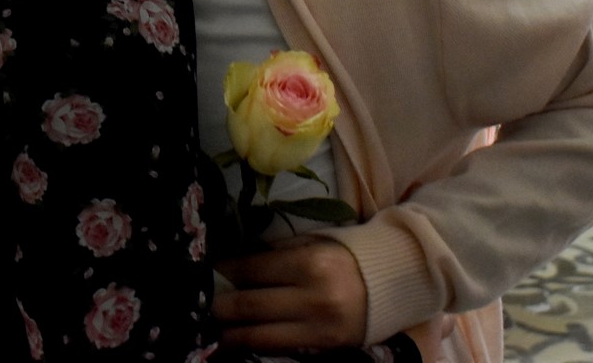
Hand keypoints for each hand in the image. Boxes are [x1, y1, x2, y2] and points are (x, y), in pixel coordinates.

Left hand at [213, 236, 367, 350]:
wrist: (394, 282)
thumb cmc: (346, 255)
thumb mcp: (313, 243)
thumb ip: (276, 254)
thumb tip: (233, 266)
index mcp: (309, 263)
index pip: (252, 269)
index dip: (223, 272)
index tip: (205, 272)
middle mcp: (313, 298)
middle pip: (249, 305)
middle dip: (218, 306)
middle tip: (198, 303)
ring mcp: (318, 327)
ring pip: (258, 336)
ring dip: (228, 334)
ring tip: (209, 330)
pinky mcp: (323, 348)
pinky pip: (278, 349)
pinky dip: (253, 345)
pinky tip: (235, 342)